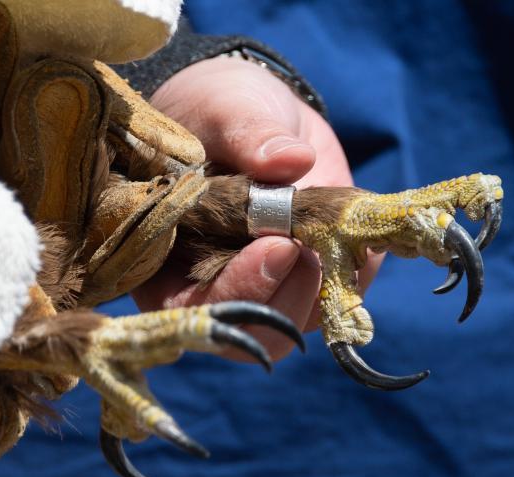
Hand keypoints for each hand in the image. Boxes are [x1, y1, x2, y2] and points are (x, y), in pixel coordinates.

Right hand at [131, 57, 382, 360]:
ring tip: (326, 222)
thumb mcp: (222, 106)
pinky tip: (344, 222)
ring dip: (319, 286)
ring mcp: (259, 285)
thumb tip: (291, 160)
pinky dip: (351, 269)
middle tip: (307, 247)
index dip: (235, 291)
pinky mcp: (304, 276)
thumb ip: (246, 132)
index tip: (277, 248)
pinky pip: (335, 296)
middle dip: (283, 298)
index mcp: (162, 256)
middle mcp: (205, 284)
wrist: (256, 108)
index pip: (189, 307)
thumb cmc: (215, 107)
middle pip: (244, 333)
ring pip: (291, 323)